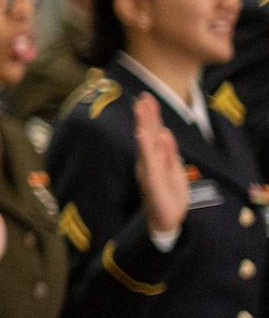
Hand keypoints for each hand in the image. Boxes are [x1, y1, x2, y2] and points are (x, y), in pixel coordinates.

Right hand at [134, 94, 187, 235]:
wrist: (167, 221)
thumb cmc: (170, 197)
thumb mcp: (175, 171)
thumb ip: (170, 153)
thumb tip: (165, 133)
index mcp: (155, 159)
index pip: (153, 133)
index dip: (151, 116)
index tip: (148, 98)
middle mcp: (148, 162)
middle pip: (148, 134)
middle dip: (146, 115)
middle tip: (144, 96)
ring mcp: (148, 170)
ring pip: (146, 143)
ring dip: (144, 124)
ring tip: (141, 108)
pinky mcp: (151, 180)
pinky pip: (147, 160)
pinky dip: (144, 146)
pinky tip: (142, 134)